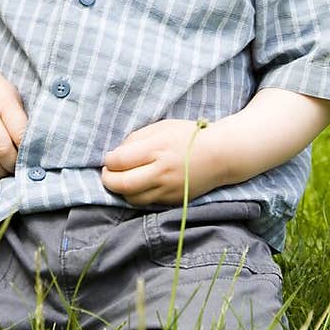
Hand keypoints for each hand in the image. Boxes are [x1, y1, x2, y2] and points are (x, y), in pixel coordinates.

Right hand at [0, 58, 27, 186]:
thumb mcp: (12, 96)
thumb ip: (20, 120)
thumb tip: (33, 152)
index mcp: (3, 102)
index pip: (20, 134)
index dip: (28, 152)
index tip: (33, 161)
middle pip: (1, 150)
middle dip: (13, 166)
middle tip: (19, 172)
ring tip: (5, 175)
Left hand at [101, 118, 217, 206]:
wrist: (220, 155)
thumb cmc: (189, 136)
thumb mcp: (161, 127)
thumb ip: (136, 138)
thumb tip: (116, 154)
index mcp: (157, 149)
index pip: (120, 161)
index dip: (109, 161)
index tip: (109, 159)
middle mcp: (161, 171)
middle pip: (122, 184)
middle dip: (108, 180)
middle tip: (108, 174)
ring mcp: (168, 189)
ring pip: (133, 198)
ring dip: (122, 191)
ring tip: (123, 180)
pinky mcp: (174, 200)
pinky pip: (148, 202)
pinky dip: (138, 196)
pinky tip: (140, 186)